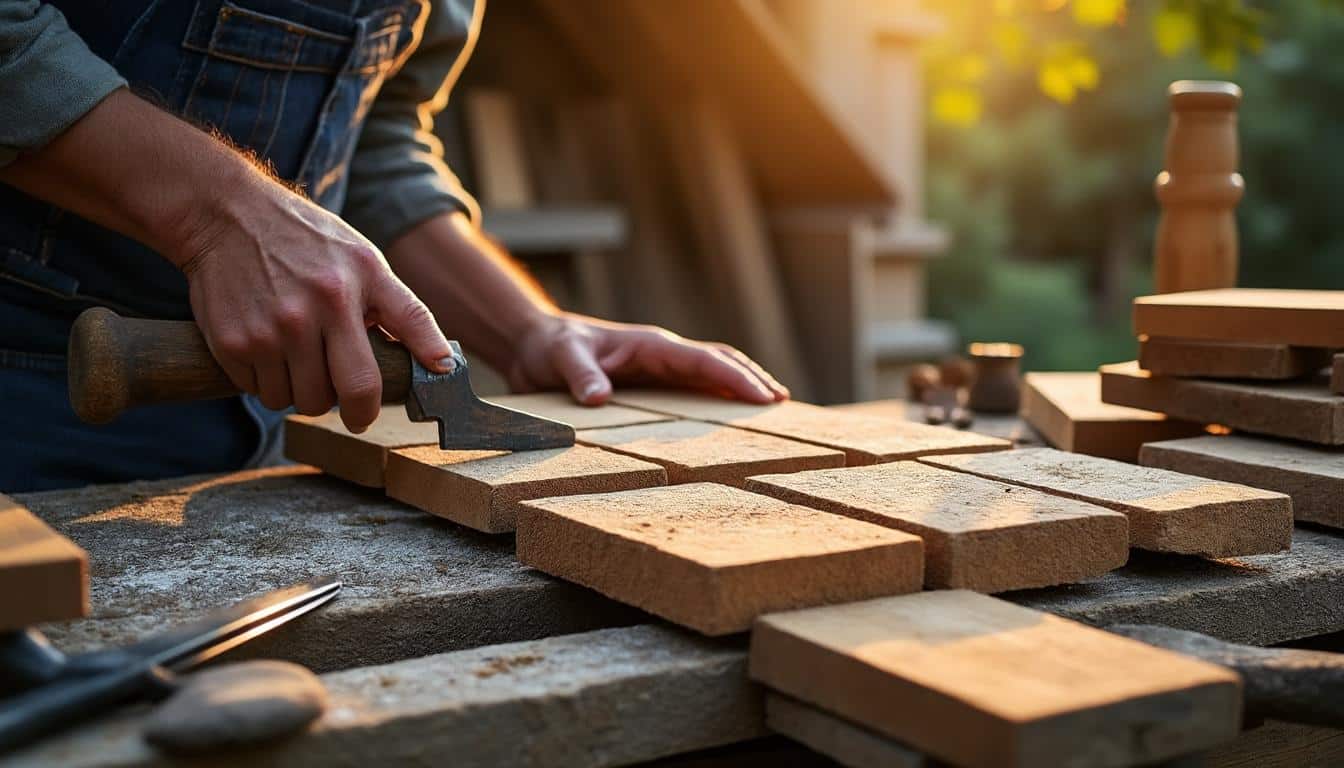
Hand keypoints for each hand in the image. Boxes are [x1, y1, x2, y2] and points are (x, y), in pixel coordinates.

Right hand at [1, 90, 451, 433]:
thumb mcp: (366, 261)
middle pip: (334, 397)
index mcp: (348, 293)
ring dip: (300, 391)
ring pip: (294, 401)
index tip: (367, 416)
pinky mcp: (232, 342)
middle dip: (341, 403)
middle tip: (337, 387)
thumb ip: (405, 312)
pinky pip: (259, 390)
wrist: (226, 213)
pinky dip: (267, 380)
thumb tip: (442, 363)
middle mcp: (307, 314)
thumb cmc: (308, 239)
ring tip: (300, 356)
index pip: (367, 378)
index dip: (372, 408)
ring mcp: (267, 331)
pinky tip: (269, 348)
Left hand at [506, 313, 788, 404]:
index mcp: (651, 345)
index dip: (736, 378)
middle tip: (782, 403)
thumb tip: (600, 397)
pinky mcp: (652, 382)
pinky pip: (693, 388)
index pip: (705, 360)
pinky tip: (730, 418)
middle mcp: (662, 354)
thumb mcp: (560, 357)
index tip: (763, 397)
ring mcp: (660, 367)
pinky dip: (718, 397)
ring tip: (772, 408)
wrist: (534, 343)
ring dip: (742, 386)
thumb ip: (580, 375)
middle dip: (752, 379)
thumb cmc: (550, 348)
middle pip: (720, 362)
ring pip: (712, 373)